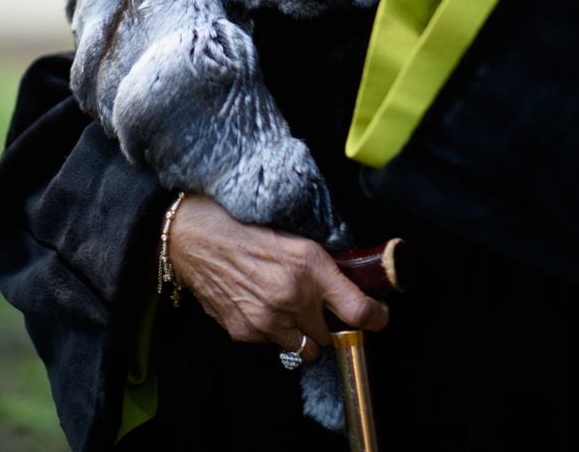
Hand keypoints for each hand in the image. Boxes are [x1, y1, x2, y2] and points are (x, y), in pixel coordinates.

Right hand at [167, 195, 388, 359]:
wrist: (199, 239)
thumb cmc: (248, 229)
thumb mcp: (298, 238)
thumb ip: (326, 267)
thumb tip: (352, 285)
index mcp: (310, 266)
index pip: (357, 310)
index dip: (376, 318)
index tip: (380, 317)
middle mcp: (292, 297)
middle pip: (330, 337)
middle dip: (330, 325)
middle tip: (321, 309)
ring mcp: (268, 320)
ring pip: (304, 348)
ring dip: (303, 334)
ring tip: (290, 311)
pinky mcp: (246, 332)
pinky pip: (274, 346)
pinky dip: (275, 333)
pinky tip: (263, 307)